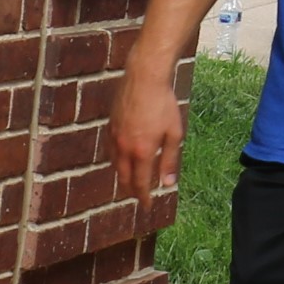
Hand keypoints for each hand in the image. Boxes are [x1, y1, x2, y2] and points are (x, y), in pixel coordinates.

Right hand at [110, 60, 184, 201]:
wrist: (144, 77)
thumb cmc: (163, 104)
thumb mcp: (174, 133)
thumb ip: (169, 160)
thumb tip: (168, 183)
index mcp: (142, 152)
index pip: (140, 183)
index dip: (143, 197)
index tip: (147, 206)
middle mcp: (124, 147)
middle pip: (124, 178)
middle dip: (131, 190)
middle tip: (139, 197)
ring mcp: (114, 136)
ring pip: (115, 165)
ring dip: (123, 176)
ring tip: (131, 181)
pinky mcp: (110, 125)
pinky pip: (110, 150)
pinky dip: (116, 161)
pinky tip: (122, 160)